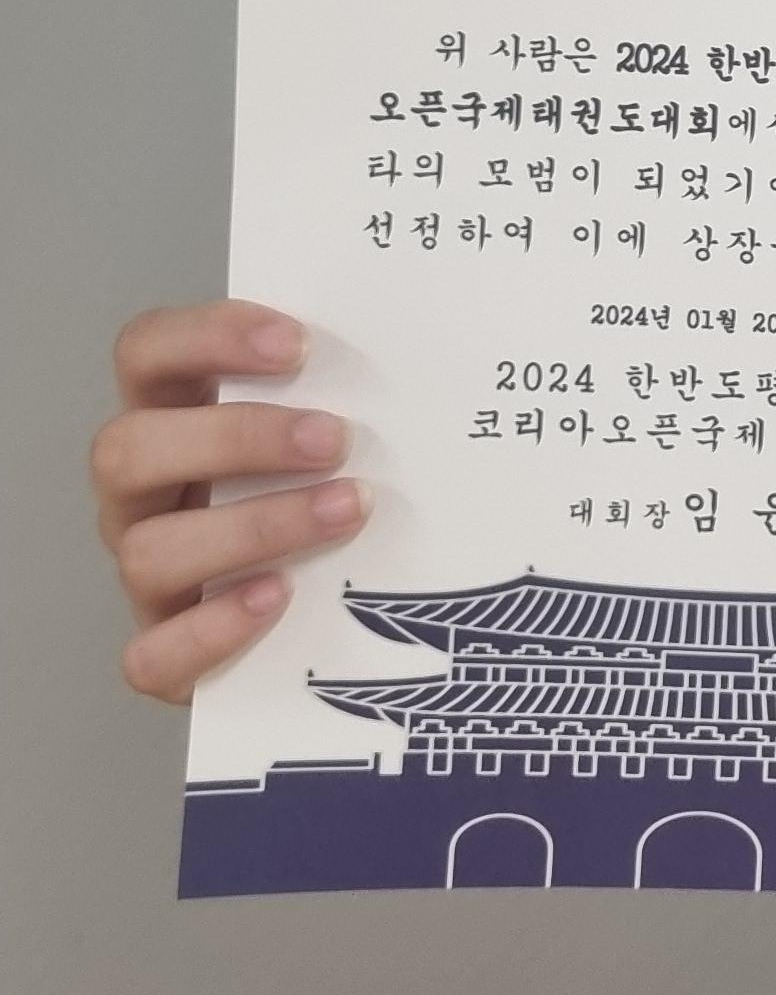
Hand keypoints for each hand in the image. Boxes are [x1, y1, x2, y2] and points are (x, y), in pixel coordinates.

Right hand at [91, 302, 365, 703]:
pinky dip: (212, 628)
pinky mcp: (164, 653)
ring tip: (347, 510)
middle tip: (335, 438)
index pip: (146, 353)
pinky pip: (151, 655)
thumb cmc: (336, 487)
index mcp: (172, 417)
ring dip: (253, 527)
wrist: (342, 614)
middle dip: (235, 439)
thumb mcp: (339, 428)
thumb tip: (431, 347)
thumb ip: (355, 386)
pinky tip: (281, 598)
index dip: (206, 339)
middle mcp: (142, 495)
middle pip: (126, 450)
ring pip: (146, 551)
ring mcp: (148, 575)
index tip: (297, 344)